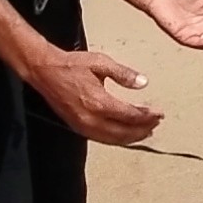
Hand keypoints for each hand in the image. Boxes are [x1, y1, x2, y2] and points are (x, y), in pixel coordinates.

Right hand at [26, 45, 162, 143]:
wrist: (45, 71)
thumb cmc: (70, 65)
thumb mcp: (100, 62)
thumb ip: (123, 74)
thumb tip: (142, 82)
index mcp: (99, 102)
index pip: (130, 116)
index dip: (147, 117)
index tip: (158, 114)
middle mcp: (91, 118)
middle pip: (124, 132)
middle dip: (143, 129)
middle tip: (155, 124)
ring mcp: (83, 125)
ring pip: (113, 139)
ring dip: (131, 138)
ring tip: (145, 132)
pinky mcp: (77, 127)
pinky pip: (101, 139)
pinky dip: (116, 139)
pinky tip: (123, 135)